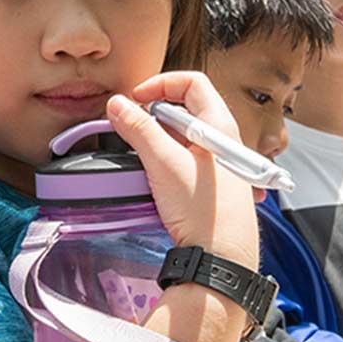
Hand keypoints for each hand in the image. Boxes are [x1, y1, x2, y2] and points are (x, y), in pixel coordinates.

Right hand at [108, 75, 257, 267]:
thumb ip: (138, 130)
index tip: (137, 99)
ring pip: (184, 136)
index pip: (192, 83)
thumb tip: (118, 105)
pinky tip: (156, 177)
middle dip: (154, 114)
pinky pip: (186, 160)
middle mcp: (224, 141)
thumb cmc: (205, 212)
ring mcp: (220, 164)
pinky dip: (167, 160)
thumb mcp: (164, 164)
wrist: (223, 258)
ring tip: (143, 155)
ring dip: (159, 139)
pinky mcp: (212, 186)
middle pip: (186, 108)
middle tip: (133, 127)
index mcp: (220, 126)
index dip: (161, 84)